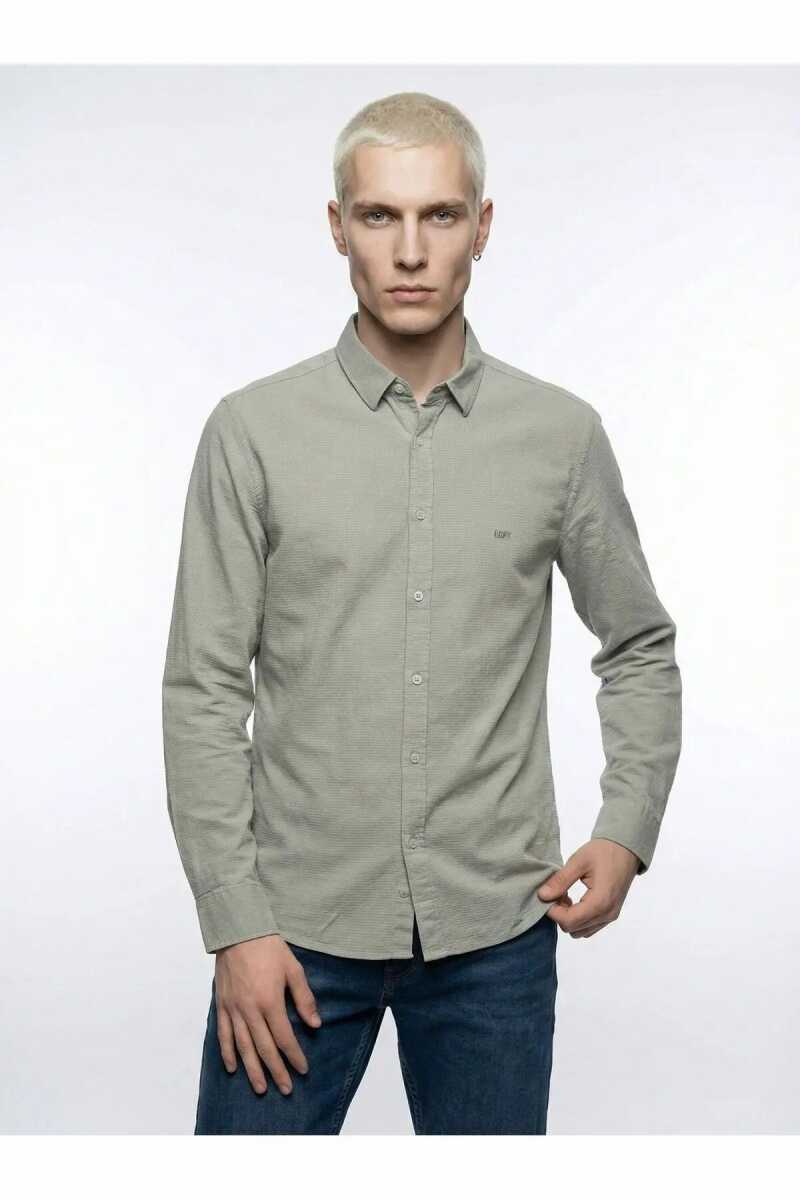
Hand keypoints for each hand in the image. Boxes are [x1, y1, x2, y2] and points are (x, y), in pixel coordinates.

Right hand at [214, 933, 321, 1094]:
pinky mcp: (221, 1005)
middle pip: (264, 1048)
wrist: (238, 931)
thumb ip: (303, 998)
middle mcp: (249, 1010)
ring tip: (261, 1088)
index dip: (294, 1055)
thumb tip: (315, 1024)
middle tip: (286, 1089)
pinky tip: (233, 1067)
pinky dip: (228, 1052)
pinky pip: (223, 1034)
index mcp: (270, 1001)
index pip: (284, 1037)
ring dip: (252, 1069)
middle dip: (276, 1071)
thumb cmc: (269, 948)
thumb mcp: (293, 969)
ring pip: (243, 1047)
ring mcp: (233, 1009)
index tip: (302, 1069)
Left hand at [537, 838, 640, 937]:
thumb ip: (560, 880)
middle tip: (557, 893)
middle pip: (573, 929)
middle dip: (559, 914)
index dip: (553, 911)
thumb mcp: (578, 861)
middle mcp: (607, 914)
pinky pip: (590, 927)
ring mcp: (611, 916)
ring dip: (568, 918)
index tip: (548, 895)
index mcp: (600, 901)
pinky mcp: (611, 914)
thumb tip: (542, 895)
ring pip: (581, 931)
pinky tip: (575, 901)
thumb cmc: (603, 851)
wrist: (626, 849)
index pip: (569, 921)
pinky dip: (578, 919)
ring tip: (566, 896)